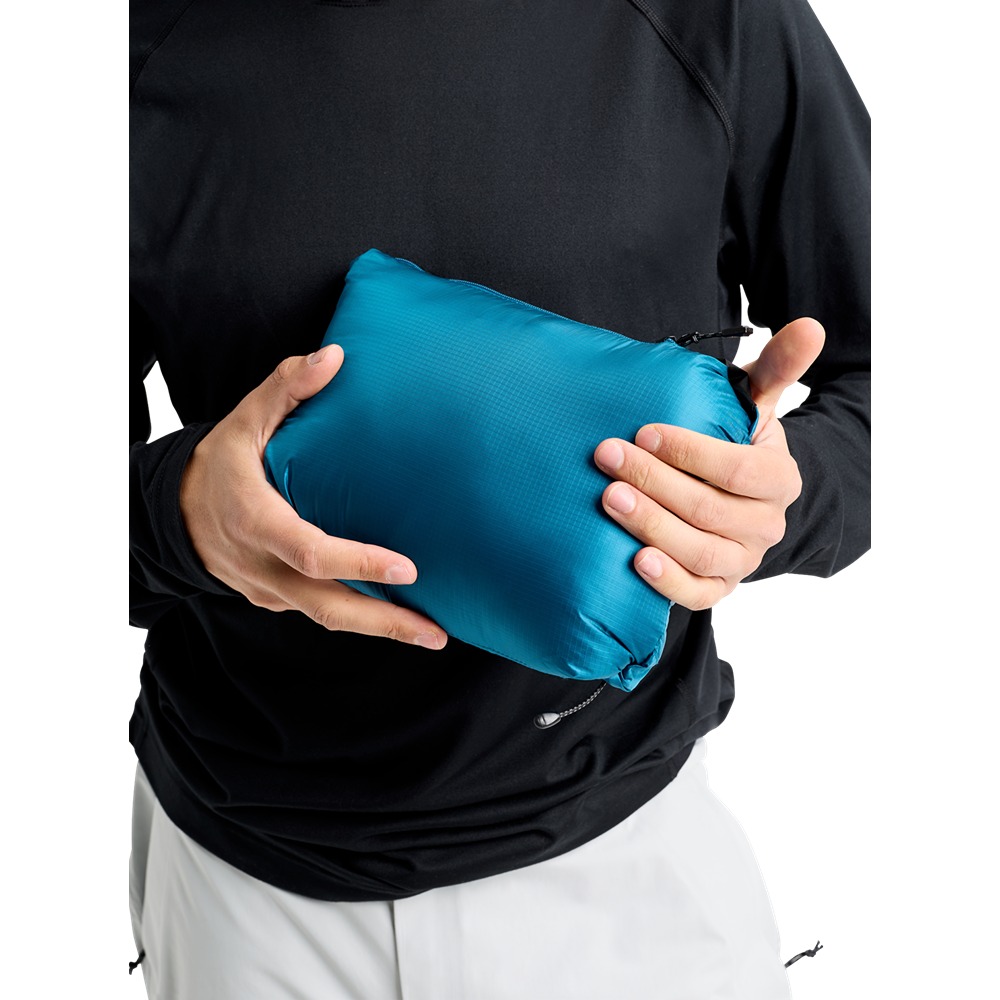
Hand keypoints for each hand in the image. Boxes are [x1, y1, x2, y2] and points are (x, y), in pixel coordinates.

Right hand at [179, 345, 447, 647]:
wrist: (176, 513)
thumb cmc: (219, 464)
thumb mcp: (245, 420)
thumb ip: (287, 388)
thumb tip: (334, 357)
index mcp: (258, 523)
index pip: (311, 553)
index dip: (358, 563)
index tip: (407, 570)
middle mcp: (264, 568)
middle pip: (328, 609)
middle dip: (384, 624)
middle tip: (436, 633)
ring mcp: (270, 591)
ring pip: (328, 618)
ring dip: (380, 630)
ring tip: (433, 634)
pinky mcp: (277, 600)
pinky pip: (320, 612)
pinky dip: (358, 618)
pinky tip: (397, 615)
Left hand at [593, 318, 825, 610]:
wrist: (734, 505)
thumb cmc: (735, 446)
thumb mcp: (756, 406)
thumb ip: (776, 368)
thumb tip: (809, 326)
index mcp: (778, 478)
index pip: (738, 469)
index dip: (690, 452)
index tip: (644, 431)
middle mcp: (766, 524)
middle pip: (709, 509)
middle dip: (654, 482)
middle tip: (607, 457)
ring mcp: (742, 560)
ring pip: (699, 551)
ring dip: (651, 525)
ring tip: (609, 499)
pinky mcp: (718, 588)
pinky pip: (697, 594)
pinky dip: (667, 580)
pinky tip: (635, 560)